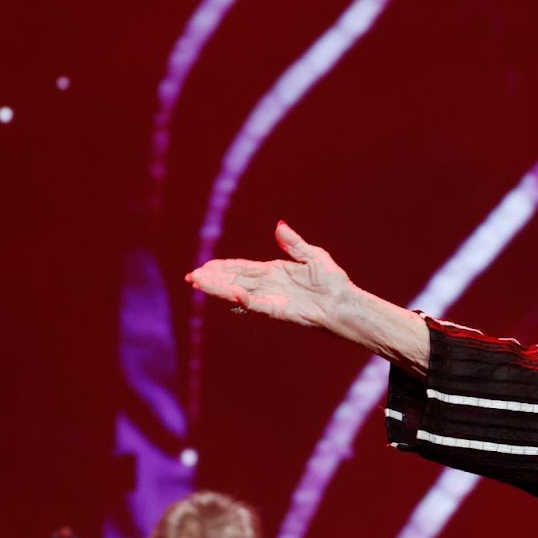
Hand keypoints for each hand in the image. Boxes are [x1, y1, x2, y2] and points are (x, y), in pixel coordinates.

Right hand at [186, 222, 355, 329]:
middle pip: (235, 281)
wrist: (345, 302)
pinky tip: (231, 294)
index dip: (223, 267)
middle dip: (213, 279)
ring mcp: (272, 299)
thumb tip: (279, 226)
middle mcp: (270, 286)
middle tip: (191, 278)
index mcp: (274, 272)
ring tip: (198, 284)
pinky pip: (259, 305)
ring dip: (219, 289)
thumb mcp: (313, 256)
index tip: (205, 266)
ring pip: (240, 293)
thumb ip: (294, 244)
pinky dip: (245, 300)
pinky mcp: (280, 311)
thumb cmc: (334, 282)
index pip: (243, 269)